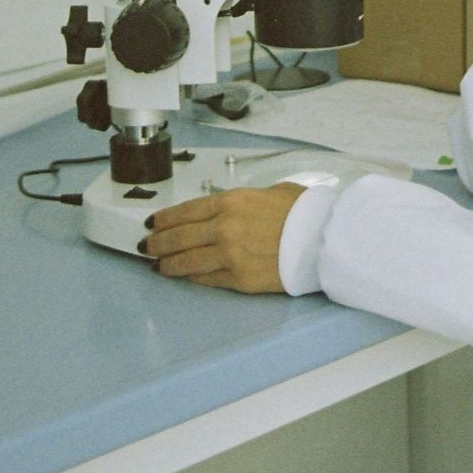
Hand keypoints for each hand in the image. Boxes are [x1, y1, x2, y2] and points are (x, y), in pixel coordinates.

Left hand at [143, 183, 305, 292]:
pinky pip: (206, 279)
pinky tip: (184, 276)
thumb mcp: (271, 192)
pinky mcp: (238, 279)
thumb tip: (229, 209)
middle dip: (158, 243)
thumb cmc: (305, 213)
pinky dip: (192, 278)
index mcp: (231, 201)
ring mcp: (229, 255)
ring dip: (168, 264)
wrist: (324, 240)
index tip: (152, 224)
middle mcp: (224, 228)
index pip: (184, 212)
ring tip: (159, 266)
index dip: (163, 219)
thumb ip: (244, 201)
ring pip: (186, 262)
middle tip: (148, 246)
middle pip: (177, 237)